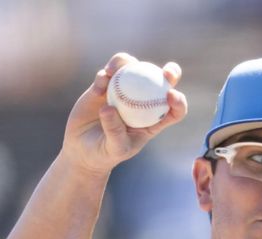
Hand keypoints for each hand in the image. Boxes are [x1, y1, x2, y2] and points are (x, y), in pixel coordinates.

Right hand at [60, 52, 186, 175]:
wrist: (83, 148)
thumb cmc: (105, 153)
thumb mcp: (114, 148)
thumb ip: (114, 131)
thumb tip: (109, 108)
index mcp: (153, 120)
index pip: (174, 110)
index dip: (179, 102)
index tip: (171, 95)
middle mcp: (143, 101)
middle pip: (162, 82)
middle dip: (171, 72)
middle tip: (166, 72)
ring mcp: (124, 90)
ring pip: (132, 68)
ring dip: (127, 63)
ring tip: (114, 71)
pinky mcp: (105, 86)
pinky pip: (107, 73)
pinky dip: (104, 76)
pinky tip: (98, 86)